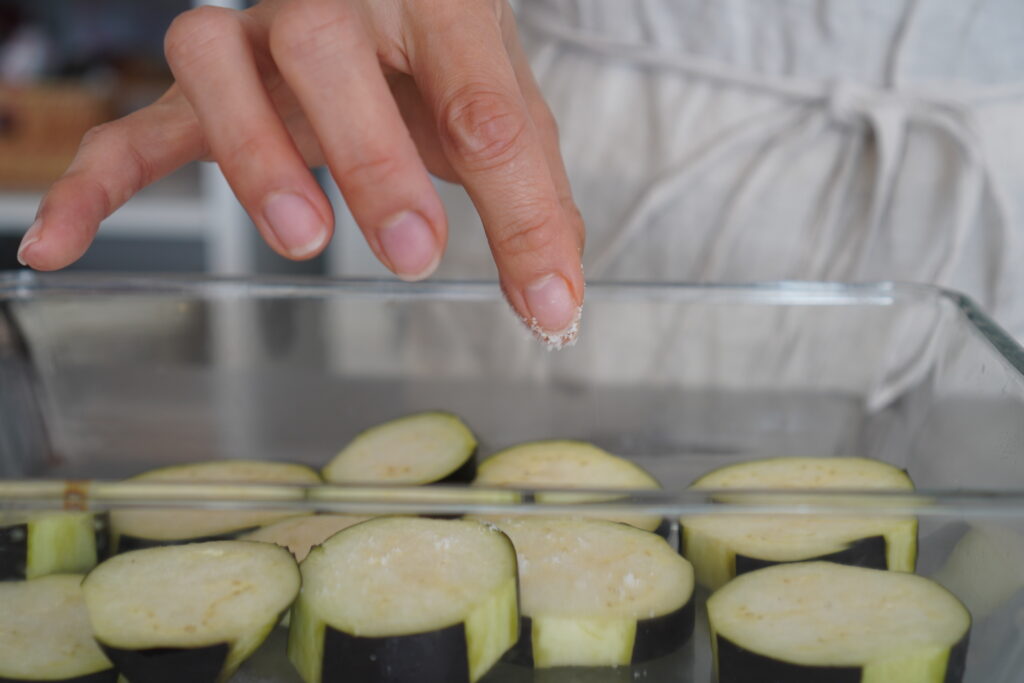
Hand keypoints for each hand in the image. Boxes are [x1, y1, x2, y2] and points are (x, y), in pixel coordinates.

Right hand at [19, 0, 584, 344]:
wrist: (388, 0)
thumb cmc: (446, 60)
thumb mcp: (508, 117)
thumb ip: (534, 204)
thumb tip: (556, 308)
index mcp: (434, 4)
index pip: (480, 98)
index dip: (517, 205)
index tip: (548, 300)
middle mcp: (333, 5)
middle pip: (325, 48)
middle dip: (370, 156)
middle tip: (412, 250)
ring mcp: (254, 41)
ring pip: (214, 61)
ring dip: (252, 152)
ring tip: (302, 236)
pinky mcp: (203, 90)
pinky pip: (133, 126)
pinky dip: (96, 184)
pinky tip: (60, 244)